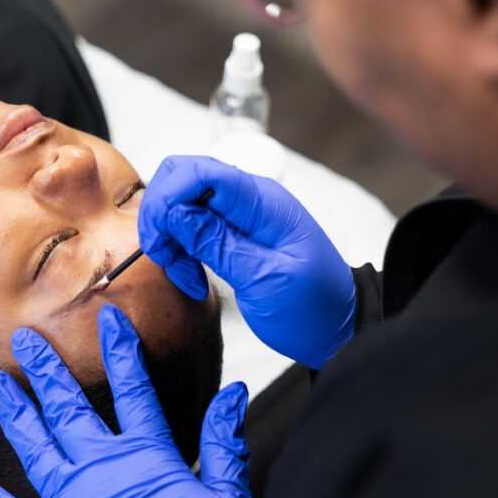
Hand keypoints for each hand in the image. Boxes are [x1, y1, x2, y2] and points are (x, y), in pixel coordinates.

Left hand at [0, 304, 253, 497]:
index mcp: (149, 458)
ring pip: (37, 448)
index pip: (134, 392)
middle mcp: (104, 472)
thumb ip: (225, 444)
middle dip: (47, 371)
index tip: (109, 319)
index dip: (122, 352)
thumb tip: (233, 393)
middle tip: (25, 339)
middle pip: (70, 410)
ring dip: (17, 414)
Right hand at [138, 155, 354, 368]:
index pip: (200, 171)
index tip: (160, 240)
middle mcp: (247, 199)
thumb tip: (174, 212)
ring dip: (170, 237)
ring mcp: (238, 214)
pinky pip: (191, 226)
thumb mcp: (266, 280)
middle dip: (162, 215)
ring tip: (186, 277)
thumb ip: (219, 244)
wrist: (337, 325)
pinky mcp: (231, 233)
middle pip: (182, 178)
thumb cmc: (313, 305)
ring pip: (181, 202)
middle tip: (166, 258)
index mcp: (261, 202)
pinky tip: (193, 278)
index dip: (168, 197)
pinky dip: (180, 249)